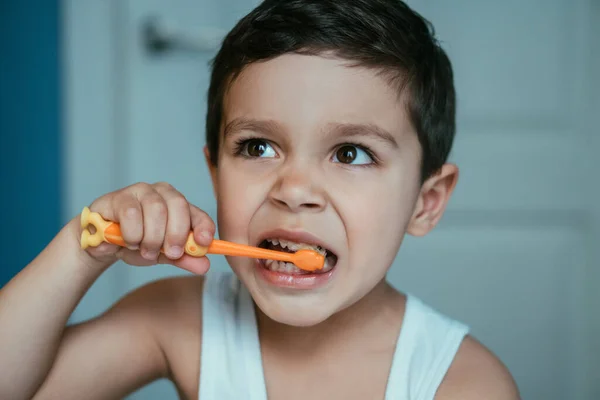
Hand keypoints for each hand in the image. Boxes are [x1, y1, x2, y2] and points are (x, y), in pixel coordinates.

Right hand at [82, 182, 214, 273]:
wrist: (103, 244)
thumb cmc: (137, 243)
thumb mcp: (162, 255)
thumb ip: (183, 258)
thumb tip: (204, 265)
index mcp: (179, 207)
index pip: (198, 213)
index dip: (203, 227)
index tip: (203, 243)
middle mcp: (163, 193)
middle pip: (179, 205)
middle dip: (176, 234)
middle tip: (169, 253)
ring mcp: (142, 191)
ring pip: (156, 209)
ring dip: (151, 237)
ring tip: (144, 250)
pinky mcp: (119, 197)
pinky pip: (131, 213)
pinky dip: (132, 233)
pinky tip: (129, 242)